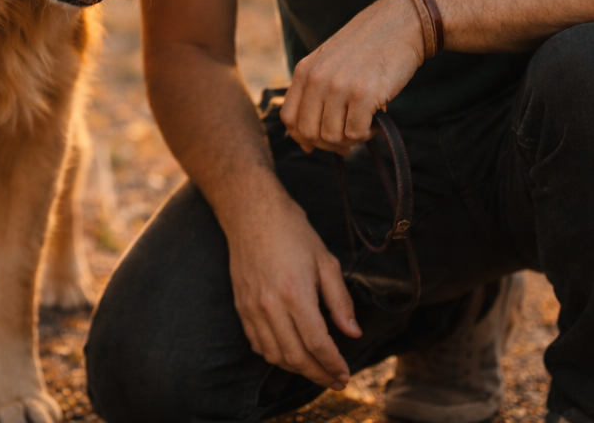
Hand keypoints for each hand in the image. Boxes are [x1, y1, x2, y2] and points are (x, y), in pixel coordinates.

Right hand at [225, 193, 360, 389]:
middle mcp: (270, 306)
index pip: (316, 343)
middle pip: (295, 356)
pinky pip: (256, 343)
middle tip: (335, 380)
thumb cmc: (292, 232)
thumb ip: (340, 301)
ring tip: (315, 371)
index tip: (345, 374)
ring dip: (296, 369)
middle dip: (318, 374)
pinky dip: (274, 356)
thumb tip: (353, 332)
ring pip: (274, 355)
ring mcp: (252, 308)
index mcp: (295, 294)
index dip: (332, 364)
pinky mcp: (240, 306)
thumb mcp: (326, 261)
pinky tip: (289, 355)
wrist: (251, 213)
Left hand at [282, 0, 425, 154]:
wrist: (401, 24)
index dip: (302, 137)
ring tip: (364, 123)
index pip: (289, 118)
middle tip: (348, 137)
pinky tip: (375, 121)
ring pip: (332, 137)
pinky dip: (366, 134)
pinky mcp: (363, 94)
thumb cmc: (368, 46)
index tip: (318, 142)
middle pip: (309, 133)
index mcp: (305, 70)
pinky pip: (355, 134)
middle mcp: (317, 78)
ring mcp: (339, 86)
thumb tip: (307, 141)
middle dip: (329, 144)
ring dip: (350, 139)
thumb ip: (315, 91)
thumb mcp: (329, 61)